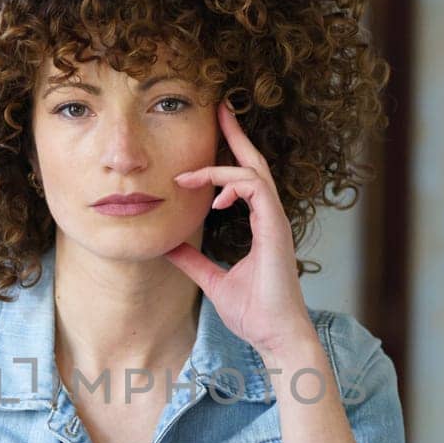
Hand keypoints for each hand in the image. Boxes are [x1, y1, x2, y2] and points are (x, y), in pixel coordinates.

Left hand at [164, 101, 316, 359]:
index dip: (230, 154)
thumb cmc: (253, 313)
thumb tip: (167, 246)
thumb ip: (193, 261)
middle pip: (255, 163)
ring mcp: (276, 221)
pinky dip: (233, 186)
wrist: (275, 336)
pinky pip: (256, 190)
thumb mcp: (212, 281)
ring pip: (253, 173)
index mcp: (261, 224)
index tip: (209, 139)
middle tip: (220, 107)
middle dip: (237, 134)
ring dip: (221, 166)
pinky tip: (213, 199)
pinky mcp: (275, 229)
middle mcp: (271, 217)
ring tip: (188, 176)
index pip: (246, 179)